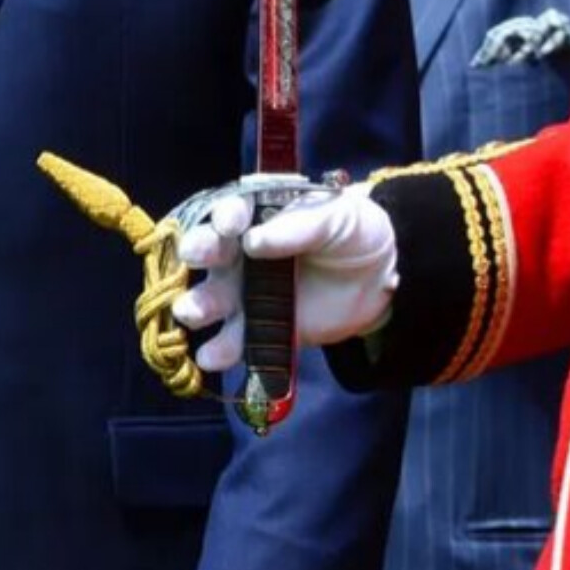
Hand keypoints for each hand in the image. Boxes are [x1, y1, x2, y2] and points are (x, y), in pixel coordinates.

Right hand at [172, 185, 396, 365]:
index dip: (226, 216)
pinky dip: (221, 351)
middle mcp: (240, 251)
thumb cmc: (352, 231)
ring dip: (198, 304)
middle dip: (199, 252)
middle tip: (194, 257)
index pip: (232, 211)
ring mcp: (247, 291)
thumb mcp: (334, 217)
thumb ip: (296, 227)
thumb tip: (253, 241)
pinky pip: (237, 340)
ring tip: (189, 313)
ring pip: (213, 297)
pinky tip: (210, 358)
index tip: (227, 224)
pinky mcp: (261, 327)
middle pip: (211, 251)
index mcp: (257, 215)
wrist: (379, 278)